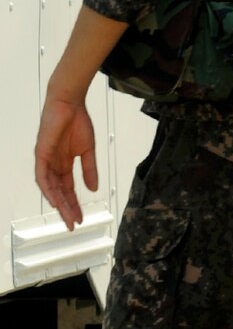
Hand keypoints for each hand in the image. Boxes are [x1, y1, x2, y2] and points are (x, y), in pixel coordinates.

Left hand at [35, 91, 98, 230]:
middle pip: (59, 193)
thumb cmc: (78, 122)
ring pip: (50, 188)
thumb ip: (89, 170)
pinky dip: (48, 189)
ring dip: (58, 203)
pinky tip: (54, 200)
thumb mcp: (88, 150)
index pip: (69, 190)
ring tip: (67, 216)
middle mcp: (53, 165)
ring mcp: (46, 161)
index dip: (74, 205)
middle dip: (67, 209)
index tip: (81, 219)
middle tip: (74, 224)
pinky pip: (42, 176)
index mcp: (64, 164)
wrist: (70, 103)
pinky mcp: (41, 154)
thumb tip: (94, 188)